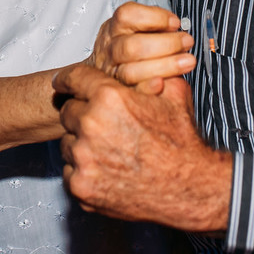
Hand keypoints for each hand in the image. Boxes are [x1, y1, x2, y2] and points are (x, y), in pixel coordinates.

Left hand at [54, 64, 230, 232]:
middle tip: (104, 124)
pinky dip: (84, 169)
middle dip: (83, 114)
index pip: (73, 78)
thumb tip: (145, 65)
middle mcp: (91, 125)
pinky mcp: (80, 186)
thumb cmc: (182, 142)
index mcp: (110, 98)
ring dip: (83, 143)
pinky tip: (109, 169)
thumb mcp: (174, 96)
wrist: (190, 188)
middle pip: (68, 111)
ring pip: (68, 142)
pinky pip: (70, 169)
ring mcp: (83, 158)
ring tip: (112, 150)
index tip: (62, 82)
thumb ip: (151, 75)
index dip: (68, 79)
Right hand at [86, 2, 195, 93]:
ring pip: (132, 71)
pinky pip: (133, 92)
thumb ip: (155, 26)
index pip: (127, 16)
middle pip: (132, 46)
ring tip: (187, 62)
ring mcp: (111, 72)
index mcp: (115, 28)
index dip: (154, 17)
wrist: (109, 69)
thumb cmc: (131, 45)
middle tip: (187, 42)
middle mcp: (109, 49)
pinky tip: (164, 84)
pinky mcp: (118, 91)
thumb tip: (176, 26)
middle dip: (165, 44)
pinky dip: (149, 88)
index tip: (175, 22)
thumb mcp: (138, 27)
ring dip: (165, 66)